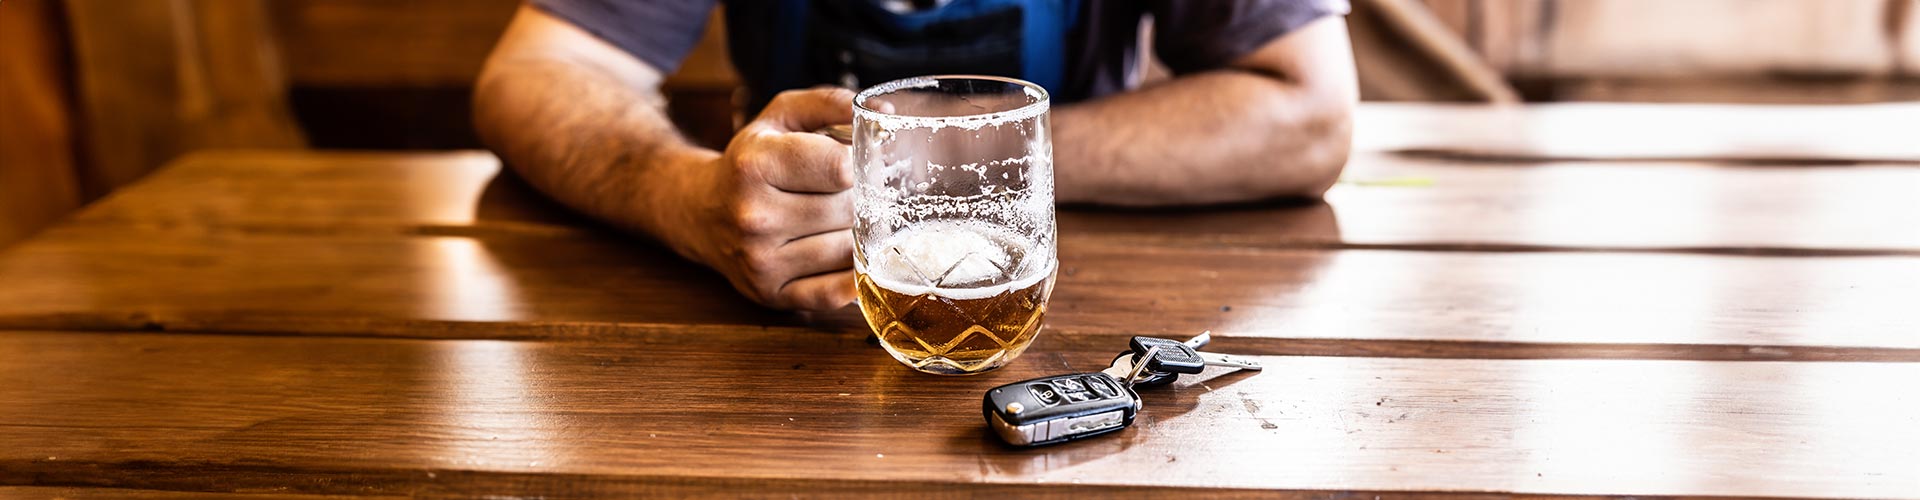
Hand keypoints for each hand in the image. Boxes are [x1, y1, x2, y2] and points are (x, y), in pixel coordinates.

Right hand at [674, 87, 858, 310]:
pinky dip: (852, 278)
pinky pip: (833, 294)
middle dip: (862, 199)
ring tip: (843, 220)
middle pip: (847, 210)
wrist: (702, 212)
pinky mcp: (772, 294)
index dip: (861, 163)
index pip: (840, 167)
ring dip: (858, 236)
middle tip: (858, 192)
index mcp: (755, 164)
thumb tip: (883, 111)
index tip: (859, 163)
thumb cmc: (752, 161)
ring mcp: (761, 260)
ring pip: (847, 251)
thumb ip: (831, 103)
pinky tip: (852, 259)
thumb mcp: (781, 116)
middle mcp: (754, 215)